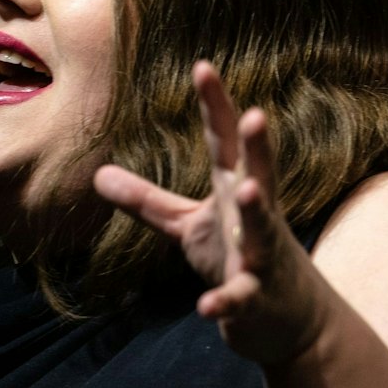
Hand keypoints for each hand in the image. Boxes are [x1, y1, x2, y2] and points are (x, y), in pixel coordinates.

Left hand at [93, 61, 333, 363]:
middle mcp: (257, 218)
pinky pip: (241, 298)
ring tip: (249, 192)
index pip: (225, 143)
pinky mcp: (257, 298)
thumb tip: (97, 175)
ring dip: (257, 213)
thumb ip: (148, 201)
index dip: (216, 107)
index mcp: (236, 191)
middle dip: (258, 147)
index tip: (202, 66)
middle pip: (259, 176)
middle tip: (256, 114)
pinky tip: (207, 306)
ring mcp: (262, 258)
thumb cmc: (237, 257)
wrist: (289, 321)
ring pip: (263, 232)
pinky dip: (226, 302)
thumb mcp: (188, 227)